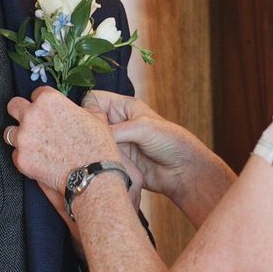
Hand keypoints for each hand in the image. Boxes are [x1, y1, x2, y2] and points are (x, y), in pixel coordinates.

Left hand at [4, 87, 123, 193]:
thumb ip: (79, 109)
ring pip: (9, 132)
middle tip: (31, 122)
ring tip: (33, 145)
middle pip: (14, 106)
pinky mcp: (20, 159)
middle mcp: (31, 115)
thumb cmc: (97, 146)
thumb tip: (80, 110)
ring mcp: (23, 138)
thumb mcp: (95, 117)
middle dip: (20, 112)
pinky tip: (38, 161)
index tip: (48, 111)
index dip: (43, 102)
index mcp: (48, 100)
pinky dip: (24, 157)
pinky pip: (16, 155)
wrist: (93, 175)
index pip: (37, 93)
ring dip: (20, 136)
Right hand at [81, 90, 207, 197]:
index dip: (89, 109)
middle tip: (98, 142)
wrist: (183, 171)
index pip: (93, 100)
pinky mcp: (117, 160)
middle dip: (90, 131)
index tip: (95, 123)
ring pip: (92, 142)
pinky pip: (99, 158)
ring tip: (106, 155)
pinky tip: (108, 165)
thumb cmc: (171, 142)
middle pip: (89, 122)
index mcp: (124, 107)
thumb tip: (92, 134)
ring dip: (96, 149)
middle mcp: (117, 122)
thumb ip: (115, 129)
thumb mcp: (143, 128)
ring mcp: (116, 142)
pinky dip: (101, 162)